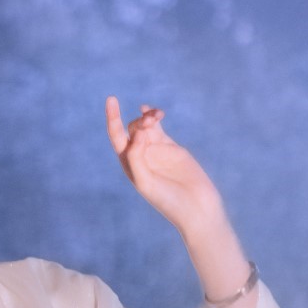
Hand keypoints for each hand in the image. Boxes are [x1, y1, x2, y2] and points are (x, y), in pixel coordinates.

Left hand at [105, 96, 224, 237]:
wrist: (196, 207)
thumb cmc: (168, 200)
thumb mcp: (145, 182)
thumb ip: (136, 157)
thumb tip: (137, 133)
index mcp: (129, 165)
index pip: (116, 137)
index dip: (112, 118)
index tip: (111, 99)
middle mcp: (140, 156)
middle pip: (132, 129)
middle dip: (139, 121)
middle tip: (151, 123)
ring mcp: (156, 151)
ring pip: (145, 126)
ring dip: (147, 117)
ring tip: (156, 117)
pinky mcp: (171, 148)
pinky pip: (158, 129)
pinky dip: (153, 117)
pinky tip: (151, 111)